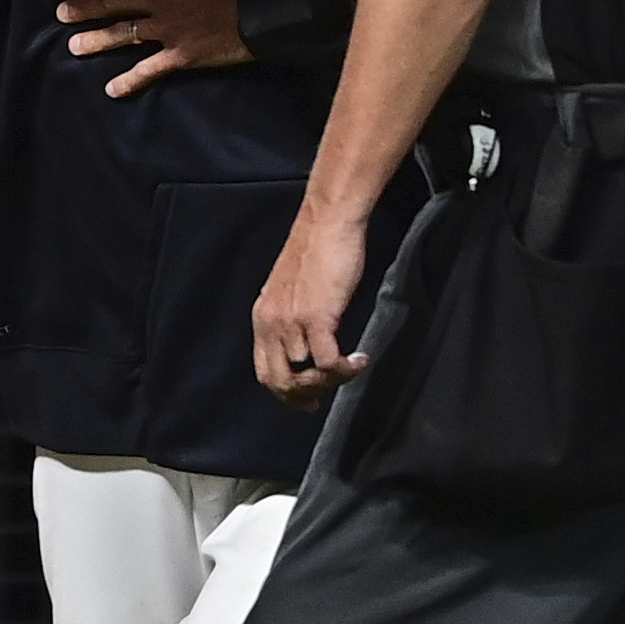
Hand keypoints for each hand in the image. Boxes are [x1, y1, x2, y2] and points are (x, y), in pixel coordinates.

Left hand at [60, 0, 257, 96]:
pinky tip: (110, 90)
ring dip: (97, 40)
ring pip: (125, 33)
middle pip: (115, 1)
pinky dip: (130, 80)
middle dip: (85, 7)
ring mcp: (169, 28)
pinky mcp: (182, 54)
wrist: (269, 2)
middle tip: (60, 14)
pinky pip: (150, 69)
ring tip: (74, 47)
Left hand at [253, 206, 372, 406]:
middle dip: (306, 396)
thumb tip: (308, 344)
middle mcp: (271, 324)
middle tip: (328, 396)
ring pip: (307, 375)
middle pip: (281, 382)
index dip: (286, 394)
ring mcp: (292, 323)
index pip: (265, 372)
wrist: (327, 222)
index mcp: (263, 318)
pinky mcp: (316, 318)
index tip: (308, 401)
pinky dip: (346, 370)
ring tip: (352, 368)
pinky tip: (361, 360)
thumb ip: (293, 316)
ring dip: (332, 380)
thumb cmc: (318, 248)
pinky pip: (328, 363)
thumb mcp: (293, 289)